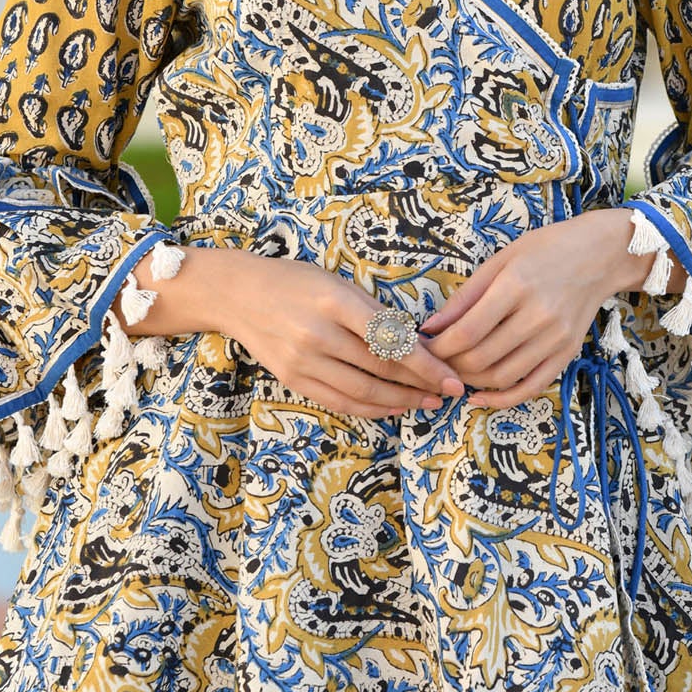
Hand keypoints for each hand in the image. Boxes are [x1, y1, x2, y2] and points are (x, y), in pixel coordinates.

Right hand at [217, 254, 464, 420]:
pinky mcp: (293, 380)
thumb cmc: (294, 282)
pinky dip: (371, 409)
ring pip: (363, 392)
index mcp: (335, 302)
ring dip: (401, 401)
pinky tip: (393, 408)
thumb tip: (416, 344)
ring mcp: (304, 361)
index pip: (391, 340)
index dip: (427, 365)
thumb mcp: (337, 283)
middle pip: (381, 369)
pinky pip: (340, 402)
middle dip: (422, 384)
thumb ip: (373, 313)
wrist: (238, 295)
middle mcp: (319, 334)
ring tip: (427, 403)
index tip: (453, 377)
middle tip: (449, 392)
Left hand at [417, 207, 674, 409]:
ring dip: (470, 382)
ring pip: (502, 377)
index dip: (440, 347)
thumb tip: (430, 328)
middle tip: (433, 362)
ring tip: (453, 373)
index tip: (423, 348)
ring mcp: (556, 338)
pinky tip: (480, 396)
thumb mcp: (500, 260)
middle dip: (449, 366)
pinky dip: (502, 399)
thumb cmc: (546, 249)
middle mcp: (538, 315)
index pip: (468, 332)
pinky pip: (531, 386)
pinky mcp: (567, 353)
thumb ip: (465, 297)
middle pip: (482, 358)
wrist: (601, 255)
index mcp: (516, 285)